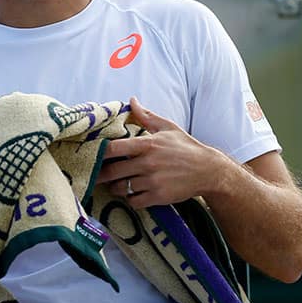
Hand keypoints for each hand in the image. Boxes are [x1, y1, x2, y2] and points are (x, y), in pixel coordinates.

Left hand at [95, 97, 223, 208]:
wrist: (209, 171)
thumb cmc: (186, 148)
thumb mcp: (167, 128)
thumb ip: (146, 116)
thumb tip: (131, 100)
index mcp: (147, 144)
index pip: (113, 148)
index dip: (99, 153)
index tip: (92, 155)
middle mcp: (148, 163)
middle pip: (112, 172)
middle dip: (101, 175)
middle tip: (96, 175)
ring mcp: (153, 181)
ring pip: (120, 188)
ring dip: (115, 187)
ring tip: (116, 184)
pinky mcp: (158, 197)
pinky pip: (133, 201)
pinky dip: (130, 199)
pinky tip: (133, 193)